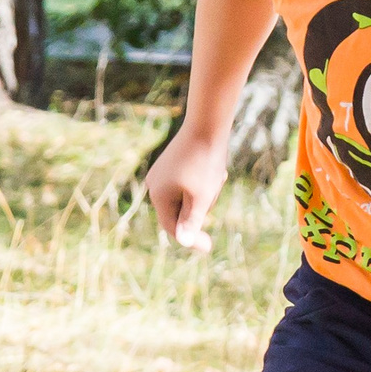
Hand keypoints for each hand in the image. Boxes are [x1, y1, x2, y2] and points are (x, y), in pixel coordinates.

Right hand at [146, 127, 227, 251]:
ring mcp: (162, 173)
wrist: (207, 124)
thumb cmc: (205, 162)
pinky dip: (203, 182)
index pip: (172, 227)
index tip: (209, 247)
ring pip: (188, 196)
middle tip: (216, 184)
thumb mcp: (202, 197)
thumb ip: (192, 221)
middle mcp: (154, 184)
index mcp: (157, 195)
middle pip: (181, 211)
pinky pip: (189, 183)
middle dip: (202, 205)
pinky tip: (213, 166)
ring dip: (205, 192)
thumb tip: (184, 242)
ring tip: (215, 173)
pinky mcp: (172, 164)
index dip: (191, 239)